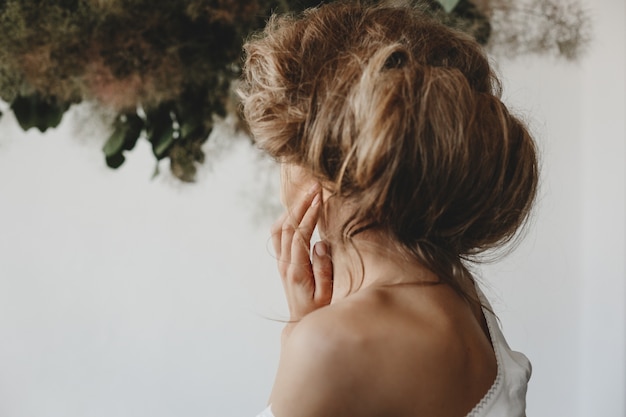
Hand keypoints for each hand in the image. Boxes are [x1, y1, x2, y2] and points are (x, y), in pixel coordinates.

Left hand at [271, 184, 332, 322]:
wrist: (302, 324)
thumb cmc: (319, 310)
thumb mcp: (327, 294)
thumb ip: (324, 269)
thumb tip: (320, 243)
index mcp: (296, 272)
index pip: (299, 236)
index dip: (309, 215)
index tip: (320, 199)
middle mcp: (285, 265)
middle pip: (286, 227)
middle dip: (300, 205)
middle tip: (315, 187)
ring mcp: (281, 263)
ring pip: (279, 229)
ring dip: (292, 210)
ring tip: (308, 195)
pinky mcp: (282, 262)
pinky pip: (279, 235)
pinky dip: (287, 219)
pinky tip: (299, 211)